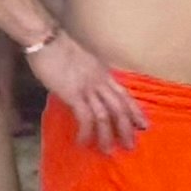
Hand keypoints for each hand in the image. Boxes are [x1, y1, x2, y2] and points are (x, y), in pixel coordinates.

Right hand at [28, 34, 144, 149]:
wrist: (47, 40)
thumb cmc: (58, 48)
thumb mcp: (82, 61)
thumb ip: (88, 75)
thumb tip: (87, 88)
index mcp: (103, 72)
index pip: (124, 94)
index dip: (135, 111)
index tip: (143, 125)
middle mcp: (100, 81)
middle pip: (120, 107)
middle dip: (126, 129)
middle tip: (130, 146)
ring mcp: (88, 88)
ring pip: (106, 116)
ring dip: (107, 135)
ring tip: (108, 151)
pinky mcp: (74, 94)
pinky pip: (85, 117)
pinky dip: (86, 132)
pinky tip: (83, 142)